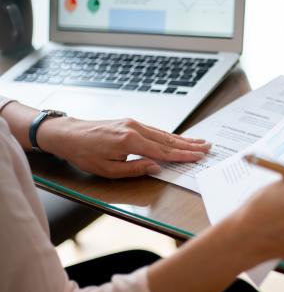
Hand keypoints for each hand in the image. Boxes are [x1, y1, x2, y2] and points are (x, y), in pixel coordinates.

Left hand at [37, 117, 210, 177]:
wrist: (68, 134)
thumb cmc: (85, 154)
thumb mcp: (108, 169)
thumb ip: (135, 168)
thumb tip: (157, 167)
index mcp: (131, 141)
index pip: (164, 151)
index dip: (183, 155)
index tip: (199, 156)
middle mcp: (136, 128)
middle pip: (168, 139)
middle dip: (189, 144)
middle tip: (207, 147)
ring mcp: (134, 123)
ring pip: (164, 133)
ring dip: (182, 139)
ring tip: (198, 142)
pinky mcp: (131, 122)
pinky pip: (155, 130)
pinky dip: (169, 135)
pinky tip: (177, 138)